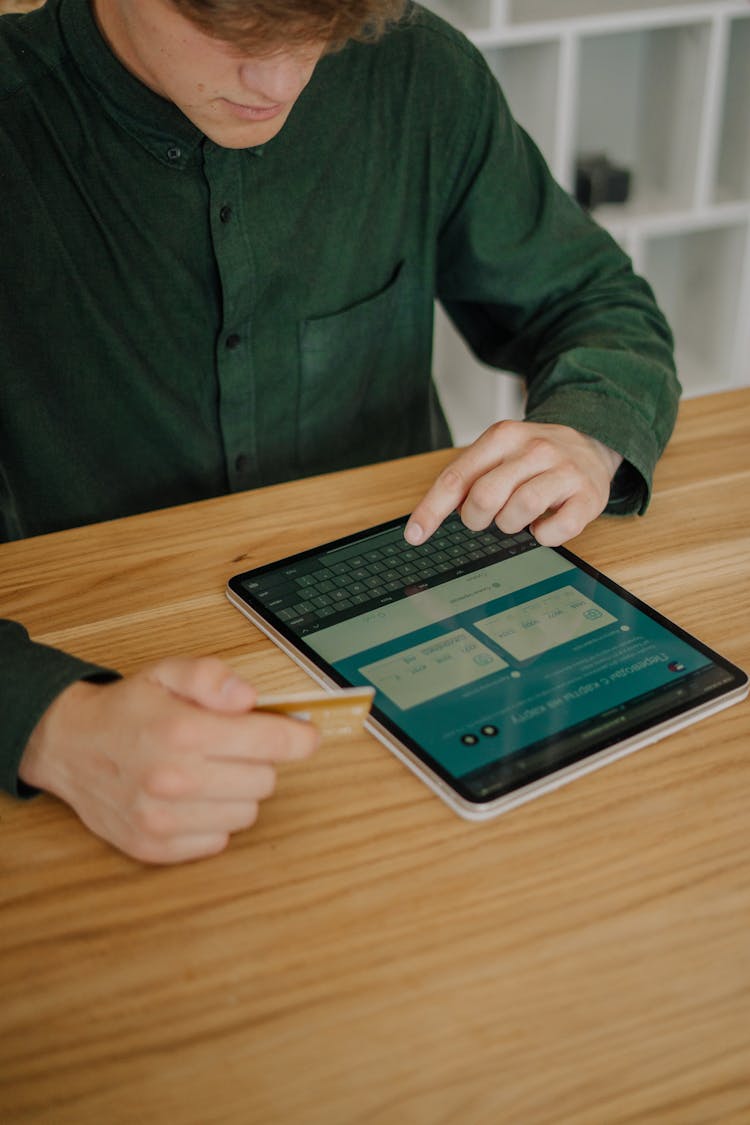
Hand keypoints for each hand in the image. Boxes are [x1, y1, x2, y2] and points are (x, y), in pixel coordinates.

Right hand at [18, 657, 318, 863]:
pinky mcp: (154, 847)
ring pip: (246, 814)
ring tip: (209, 772)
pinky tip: (192, 799)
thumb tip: (249, 698)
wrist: (68, 746)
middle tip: (232, 748)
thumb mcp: (167, 672)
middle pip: (264, 781)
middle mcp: (173, 779)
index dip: (298, 738)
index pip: (270, 744)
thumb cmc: (126, 710)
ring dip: (237, 793)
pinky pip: (218, 841)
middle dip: (258, 761)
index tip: (306, 736)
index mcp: (183, 731)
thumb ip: (212, 677)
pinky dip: (214, 821)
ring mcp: (162, 819)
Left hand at [405, 420, 622, 546]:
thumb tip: (429, 518)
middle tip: (485, 519)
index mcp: (503, 436)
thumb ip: (468, 479)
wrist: (592, 445)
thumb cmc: (535, 459)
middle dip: (476, 519)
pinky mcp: (589, 495)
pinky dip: (544, 536)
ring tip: (518, 518)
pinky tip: (543, 525)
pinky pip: (557, 529)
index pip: (457, 477)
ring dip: (510, 525)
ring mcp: (564, 470)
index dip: (432, 510)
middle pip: (485, 496)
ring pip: (520, 510)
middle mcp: (535, 448)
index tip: (415, 536)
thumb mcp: (499, 455)